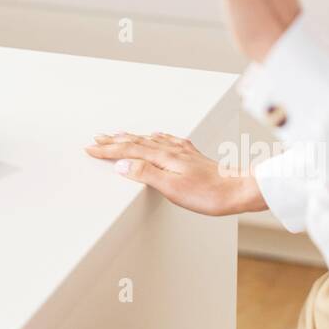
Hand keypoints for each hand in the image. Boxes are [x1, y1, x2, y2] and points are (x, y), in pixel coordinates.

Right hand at [84, 131, 266, 215]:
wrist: (237, 189)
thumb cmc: (208, 193)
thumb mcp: (172, 188)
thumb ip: (145, 174)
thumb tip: (121, 165)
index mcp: (162, 157)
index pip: (127, 151)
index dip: (107, 150)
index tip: (91, 148)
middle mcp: (170, 150)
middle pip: (136, 142)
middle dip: (114, 141)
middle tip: (97, 138)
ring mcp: (181, 151)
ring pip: (149, 140)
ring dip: (130, 137)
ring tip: (118, 134)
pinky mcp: (191, 156)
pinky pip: (168, 140)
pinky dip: (156, 137)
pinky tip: (157, 135)